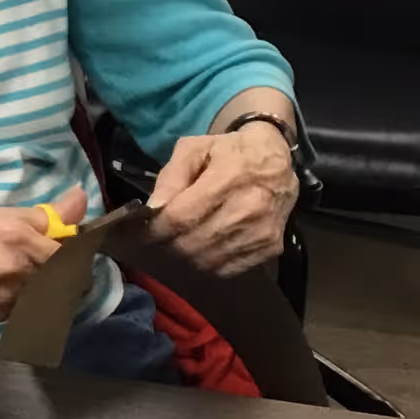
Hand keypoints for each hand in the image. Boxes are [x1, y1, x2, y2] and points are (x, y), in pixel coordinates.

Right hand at [0, 186, 88, 322]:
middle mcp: (19, 276)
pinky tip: (6, 285)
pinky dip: (25, 298)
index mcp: (22, 243)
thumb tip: (79, 201)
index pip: (78, 256)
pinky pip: (25, 309)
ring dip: (49, 287)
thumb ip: (45, 215)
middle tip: (55, 260)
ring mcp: (8, 302)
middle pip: (70, 283)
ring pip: (49, 299)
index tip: (76, 247)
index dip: (82, 253)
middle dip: (69, 273)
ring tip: (26, 272)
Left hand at [147, 124, 296, 275]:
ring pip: (207, 260)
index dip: (156, 229)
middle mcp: (249, 208)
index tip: (141, 230)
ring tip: (175, 245)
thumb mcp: (195, 148)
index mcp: (229, 178)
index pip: (181, 218)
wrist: (278, 159)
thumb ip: (171, 177)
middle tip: (156, 240)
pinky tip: (200, 251)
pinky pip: (227, 269)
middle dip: (167, 244)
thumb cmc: (230, 151)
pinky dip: (207, 265)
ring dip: (184, 258)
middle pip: (192, 243)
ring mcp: (262, 232)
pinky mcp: (271, 248)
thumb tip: (154, 209)